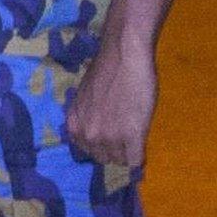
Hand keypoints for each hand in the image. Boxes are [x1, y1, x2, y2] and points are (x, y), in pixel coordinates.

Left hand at [66, 40, 156, 167]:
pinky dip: (140, 154)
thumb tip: (94, 131)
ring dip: (128, 150)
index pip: (88, 152)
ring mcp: (110, 138)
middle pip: (104, 158)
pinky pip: (135, 160)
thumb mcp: (84, 97)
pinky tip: (142, 139)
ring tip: (134, 131)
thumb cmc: (106, 70)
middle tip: (125, 132)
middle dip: (115, 148)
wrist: (124, 55)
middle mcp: (88, 135)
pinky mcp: (132, 136)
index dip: (101, 143)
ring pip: (121, 161)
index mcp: (75, 125)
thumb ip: (85, 118)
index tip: (110, 135)